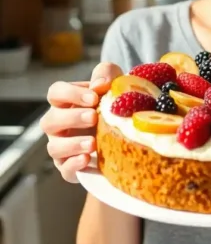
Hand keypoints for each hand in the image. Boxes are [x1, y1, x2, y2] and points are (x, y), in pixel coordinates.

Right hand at [40, 62, 121, 182]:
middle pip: (51, 120)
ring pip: (54, 147)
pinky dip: (74, 165)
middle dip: (72, 118)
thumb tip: (101, 84)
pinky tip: (88, 159)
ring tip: (93, 143)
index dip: (71, 94)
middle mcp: (58, 125)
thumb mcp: (114, 83)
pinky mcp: (70, 167)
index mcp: (65, 102)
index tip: (94, 98)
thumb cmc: (114, 105)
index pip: (55, 93)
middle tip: (93, 117)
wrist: (126, 136)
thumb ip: (106, 74)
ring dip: (72, 144)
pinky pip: (64, 169)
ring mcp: (62, 147)